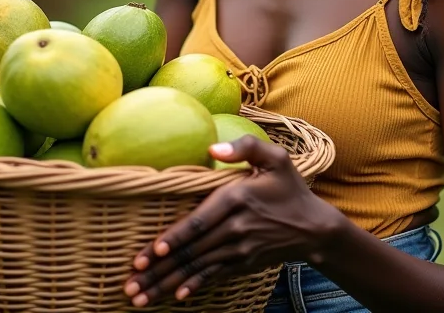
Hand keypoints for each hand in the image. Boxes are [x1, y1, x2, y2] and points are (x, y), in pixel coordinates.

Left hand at [123, 135, 343, 306]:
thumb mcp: (276, 158)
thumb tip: (212, 147)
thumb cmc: (289, 187)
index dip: (177, 237)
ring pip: (197, 267)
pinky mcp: (243, 263)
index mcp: (238, 198)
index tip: (154, 250)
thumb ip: (245, 147)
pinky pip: (214, 276)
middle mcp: (236, 227)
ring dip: (167, 283)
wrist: (314, 228)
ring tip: (140, 297)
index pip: (201, 221)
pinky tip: (176, 296)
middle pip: (192, 250)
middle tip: (130, 284)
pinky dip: (194, 286)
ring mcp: (239, 249)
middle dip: (159, 269)